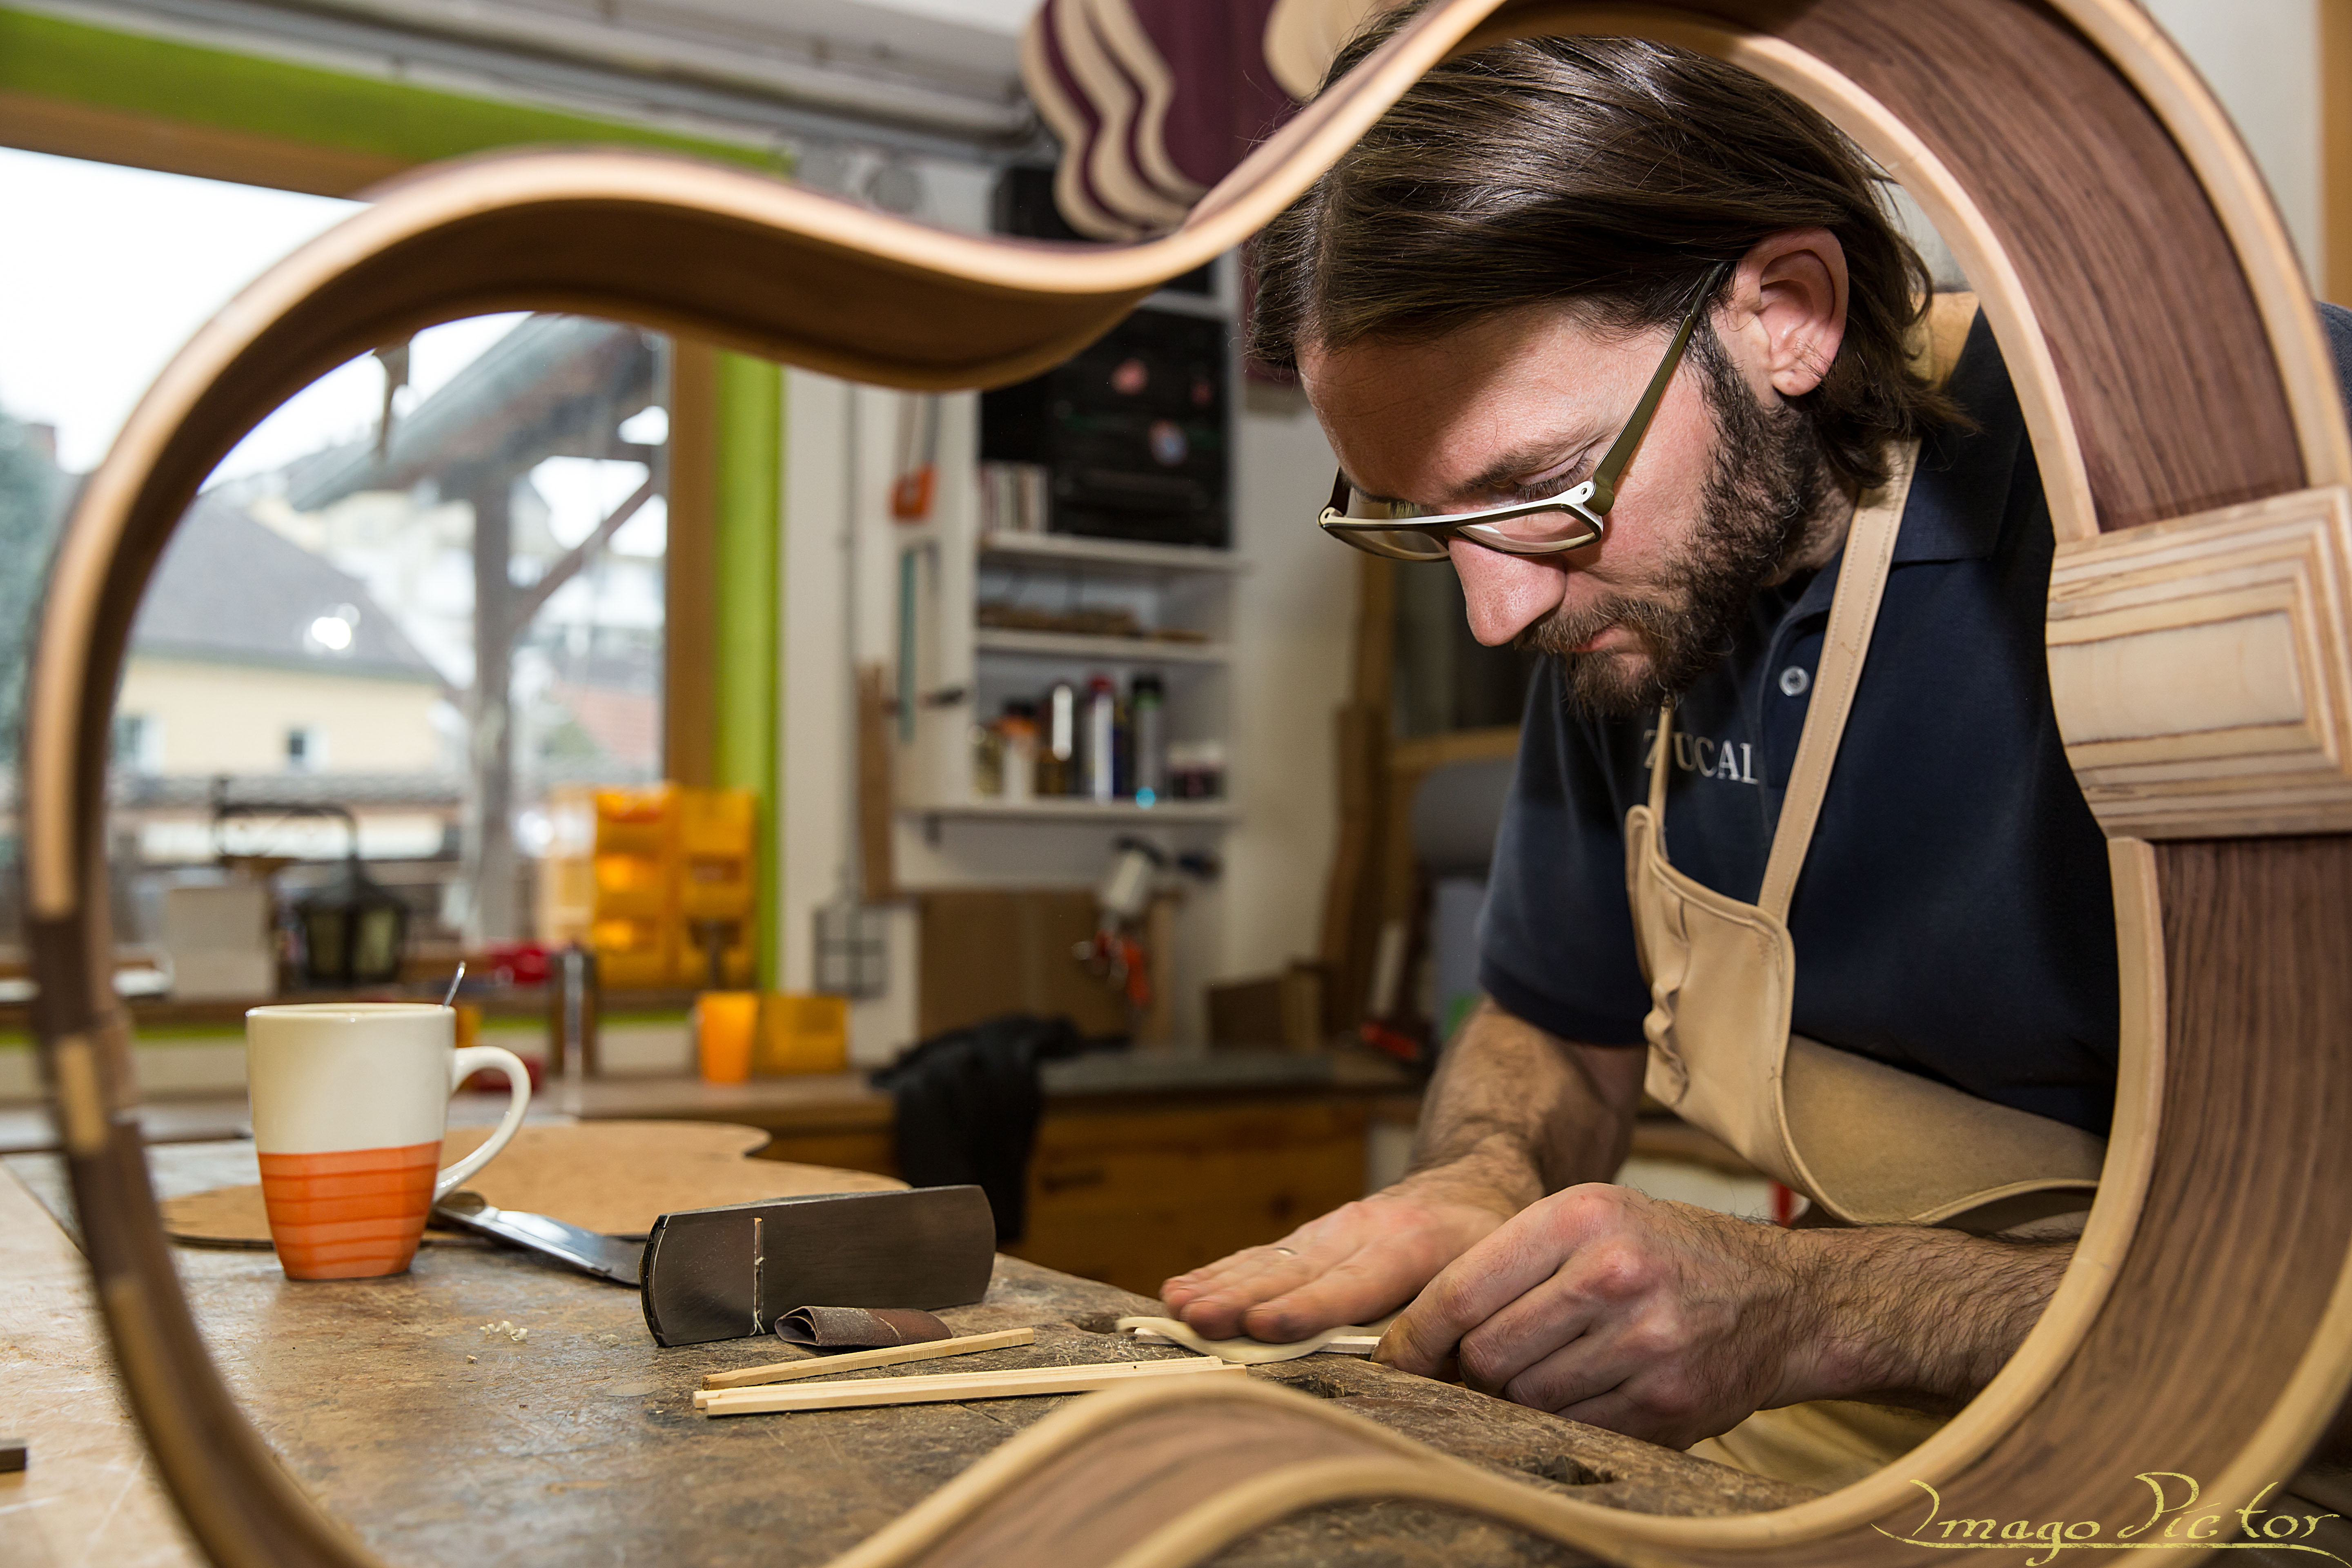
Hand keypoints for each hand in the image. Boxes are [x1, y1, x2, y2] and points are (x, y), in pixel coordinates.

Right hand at [1160, 1173, 1514, 1342]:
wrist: (1469, 1183)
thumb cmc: (1484, 1245)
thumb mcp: (1489, 1281)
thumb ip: (1451, 1332)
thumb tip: (1406, 1380)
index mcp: (1412, 1246)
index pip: (1353, 1283)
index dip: (1308, 1307)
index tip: (1264, 1324)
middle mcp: (1362, 1230)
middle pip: (1294, 1271)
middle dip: (1241, 1298)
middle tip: (1197, 1319)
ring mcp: (1331, 1228)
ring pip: (1269, 1259)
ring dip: (1219, 1285)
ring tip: (1177, 1305)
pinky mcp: (1311, 1234)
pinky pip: (1261, 1254)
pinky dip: (1220, 1271)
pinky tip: (1182, 1286)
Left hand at [1376, 1183, 1814, 1447]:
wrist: (1783, 1298)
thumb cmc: (1667, 1253)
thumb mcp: (1593, 1221)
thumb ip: (1511, 1264)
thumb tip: (1424, 1336)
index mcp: (1583, 1217)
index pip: (1462, 1289)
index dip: (1414, 1336)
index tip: (1392, 1360)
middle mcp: (1614, 1274)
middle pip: (1486, 1354)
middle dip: (1472, 1370)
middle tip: (1485, 1365)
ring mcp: (1646, 1343)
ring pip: (1526, 1400)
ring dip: (1519, 1399)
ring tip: (1551, 1370)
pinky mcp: (1668, 1404)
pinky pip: (1576, 1430)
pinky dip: (1567, 1422)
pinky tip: (1590, 1393)